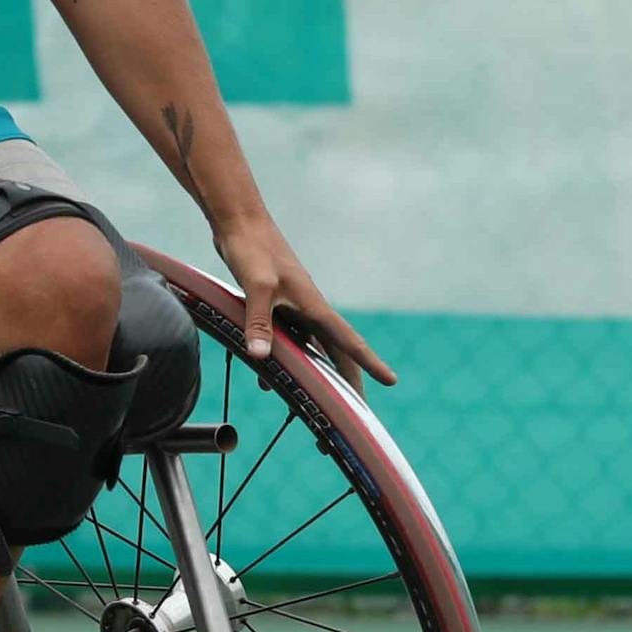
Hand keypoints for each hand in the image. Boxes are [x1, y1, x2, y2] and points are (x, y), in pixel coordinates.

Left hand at [210, 212, 397, 386]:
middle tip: (359, 409)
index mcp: (314, 306)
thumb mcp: (256, 286)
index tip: (391, 381)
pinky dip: (283, 359)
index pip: (349, 341)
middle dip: (348, 380)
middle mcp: (310, 309)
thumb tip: (260, 357)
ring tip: (320, 402)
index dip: (370, 363)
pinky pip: (287, 338)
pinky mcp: (277, 303)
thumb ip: (259, 321)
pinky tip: (267, 376)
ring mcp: (294, 306)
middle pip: (337, 351)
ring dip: (316, 374)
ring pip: (312, 348)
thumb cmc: (252, 249)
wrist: (239, 222)